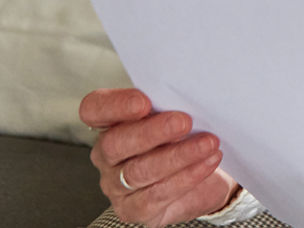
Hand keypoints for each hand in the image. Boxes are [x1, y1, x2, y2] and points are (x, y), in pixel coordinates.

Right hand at [80, 88, 239, 227]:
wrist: (208, 174)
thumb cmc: (187, 136)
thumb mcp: (178, 114)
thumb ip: (172, 104)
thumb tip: (190, 95)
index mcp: (110, 123)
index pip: (94, 109)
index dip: (115, 105)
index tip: (145, 101)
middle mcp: (107, 155)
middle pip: (115, 143)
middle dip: (151, 132)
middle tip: (184, 122)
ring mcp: (116, 185)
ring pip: (139, 171)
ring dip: (178, 156)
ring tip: (208, 143)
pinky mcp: (133, 209)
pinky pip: (157, 195)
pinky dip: (187, 177)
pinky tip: (208, 162)